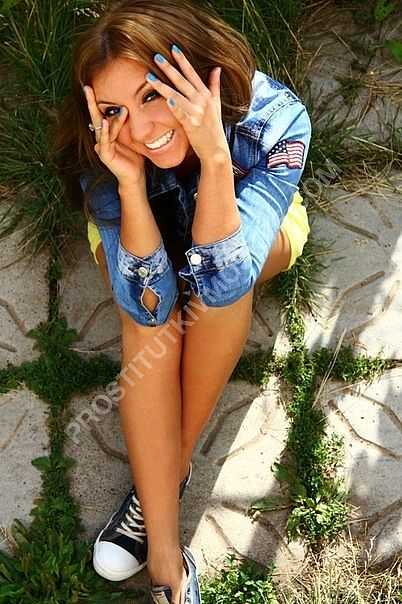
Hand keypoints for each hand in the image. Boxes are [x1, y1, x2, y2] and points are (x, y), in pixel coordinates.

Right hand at [83, 85, 144, 185]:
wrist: (134, 176)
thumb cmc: (133, 157)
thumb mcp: (131, 137)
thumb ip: (126, 125)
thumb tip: (127, 108)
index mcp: (106, 135)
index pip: (101, 115)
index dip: (97, 102)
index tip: (93, 86)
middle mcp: (101, 140)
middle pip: (95, 118)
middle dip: (91, 103)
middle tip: (87, 87)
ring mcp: (101, 148)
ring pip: (103, 128)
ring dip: (107, 116)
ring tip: (112, 105)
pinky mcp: (105, 156)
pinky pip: (105, 141)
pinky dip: (106, 131)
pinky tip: (105, 122)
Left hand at [146, 46, 229, 163]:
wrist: (216, 150)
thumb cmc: (214, 128)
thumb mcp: (217, 104)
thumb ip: (215, 85)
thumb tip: (217, 68)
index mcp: (206, 95)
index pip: (192, 74)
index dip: (183, 60)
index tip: (173, 48)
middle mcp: (202, 101)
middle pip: (183, 81)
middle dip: (169, 68)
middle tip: (156, 56)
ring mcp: (197, 112)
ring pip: (177, 95)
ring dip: (163, 86)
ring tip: (148, 77)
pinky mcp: (192, 125)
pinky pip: (182, 114)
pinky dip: (176, 107)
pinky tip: (167, 100)